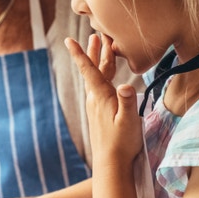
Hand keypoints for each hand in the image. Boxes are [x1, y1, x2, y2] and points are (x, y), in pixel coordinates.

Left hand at [65, 34, 142, 167]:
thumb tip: (126, 86)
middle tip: (96, 34)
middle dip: (94, 50)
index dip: (80, 54)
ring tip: (100, 46)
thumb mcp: (129, 121)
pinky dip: (103, 74)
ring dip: (99, 60)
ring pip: (97, 77)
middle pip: (93, 69)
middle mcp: (95, 98)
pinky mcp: (101, 111)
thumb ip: (128, 102)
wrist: (112, 163)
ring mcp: (97, 105)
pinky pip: (100, 86)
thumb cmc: (122, 143)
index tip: (69, 40)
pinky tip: (106, 75)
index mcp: (101, 96)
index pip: (89, 70)